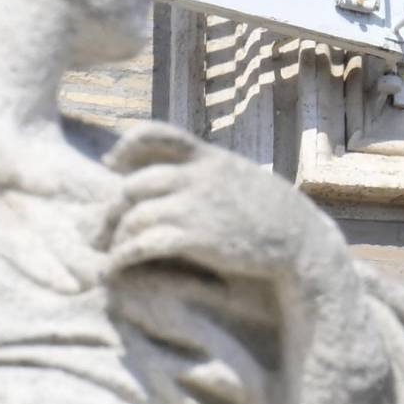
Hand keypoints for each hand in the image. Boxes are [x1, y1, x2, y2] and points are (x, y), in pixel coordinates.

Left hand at [102, 123, 348, 295]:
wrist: (305, 245)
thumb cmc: (278, 219)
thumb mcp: (248, 181)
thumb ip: (217, 174)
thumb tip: (194, 175)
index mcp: (212, 159)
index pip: (158, 134)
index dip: (128, 146)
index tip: (111, 163)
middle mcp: (199, 177)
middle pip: (134, 184)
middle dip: (111, 209)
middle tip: (99, 231)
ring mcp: (196, 206)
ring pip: (135, 216)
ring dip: (115, 238)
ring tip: (109, 255)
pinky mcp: (195, 238)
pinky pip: (143, 243)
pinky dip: (122, 257)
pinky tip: (116, 269)